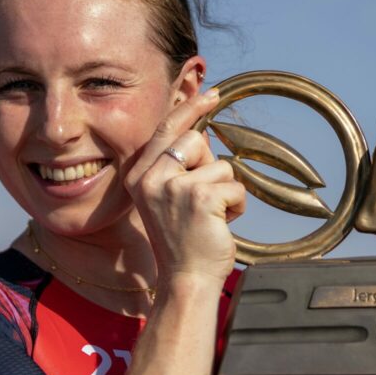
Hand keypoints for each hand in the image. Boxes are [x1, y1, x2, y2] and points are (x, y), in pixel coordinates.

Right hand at [125, 88, 245, 284]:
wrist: (186, 279)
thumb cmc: (183, 240)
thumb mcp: (169, 197)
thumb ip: (177, 166)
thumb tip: (201, 132)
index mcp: (139, 175)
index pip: (165, 129)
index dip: (189, 109)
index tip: (212, 94)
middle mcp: (150, 178)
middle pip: (195, 140)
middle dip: (211, 165)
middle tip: (206, 196)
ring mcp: (174, 187)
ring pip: (220, 166)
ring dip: (225, 192)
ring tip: (210, 218)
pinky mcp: (200, 197)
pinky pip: (235, 186)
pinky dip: (236, 207)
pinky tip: (220, 225)